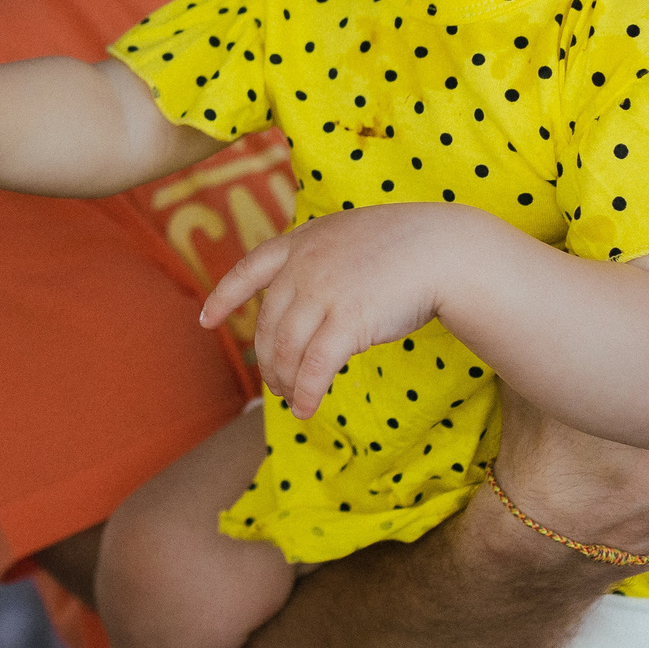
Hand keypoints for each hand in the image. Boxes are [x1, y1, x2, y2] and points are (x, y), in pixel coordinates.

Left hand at [198, 203, 468, 417]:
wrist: (442, 249)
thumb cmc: (405, 248)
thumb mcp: (349, 239)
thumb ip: (321, 262)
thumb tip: (307, 299)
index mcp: (300, 242)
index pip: (248, 270)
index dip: (224, 297)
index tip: (206, 320)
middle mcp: (302, 267)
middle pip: (269, 324)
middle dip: (268, 360)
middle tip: (274, 384)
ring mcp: (321, 293)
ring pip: (287, 349)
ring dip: (286, 381)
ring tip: (291, 398)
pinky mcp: (345, 321)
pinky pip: (315, 367)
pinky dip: (307, 391)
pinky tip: (307, 409)